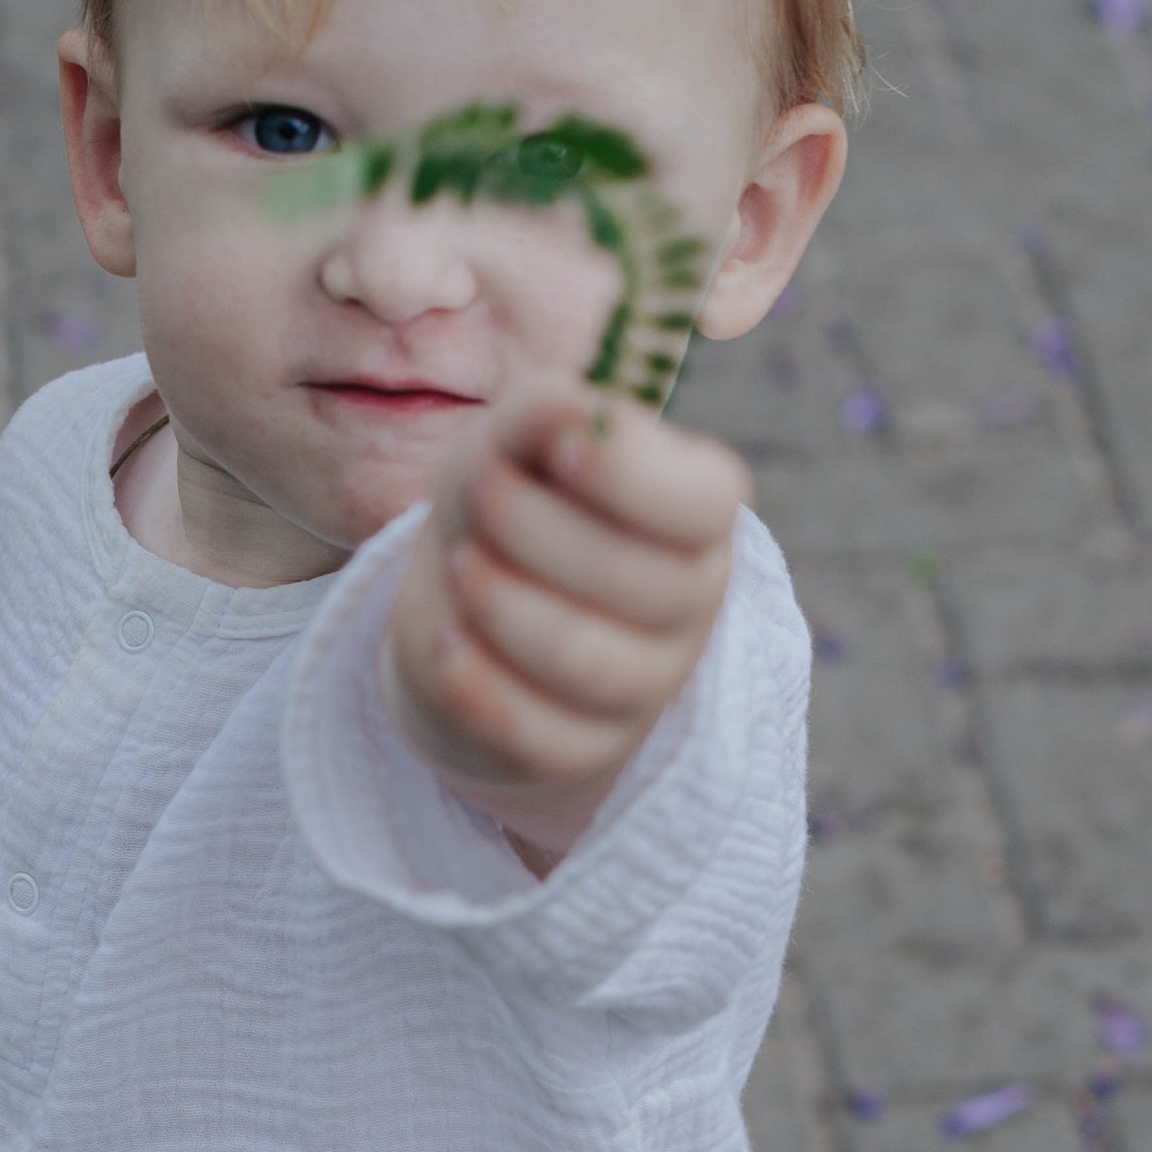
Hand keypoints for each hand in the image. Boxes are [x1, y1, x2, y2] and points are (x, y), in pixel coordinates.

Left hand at [378, 381, 754, 836]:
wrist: (470, 609)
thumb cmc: (512, 503)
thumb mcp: (514, 442)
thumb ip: (542, 411)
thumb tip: (570, 405)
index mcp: (697, 514)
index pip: (703, 502)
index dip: (627, 477)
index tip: (555, 448)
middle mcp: (691, 600)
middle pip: (632, 579)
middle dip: (531, 528)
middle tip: (477, 493)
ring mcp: (648, 683)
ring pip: (582, 658)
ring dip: (502, 602)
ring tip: (461, 562)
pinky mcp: (588, 746)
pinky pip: (537, 730)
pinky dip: (477, 682)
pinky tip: (448, 637)